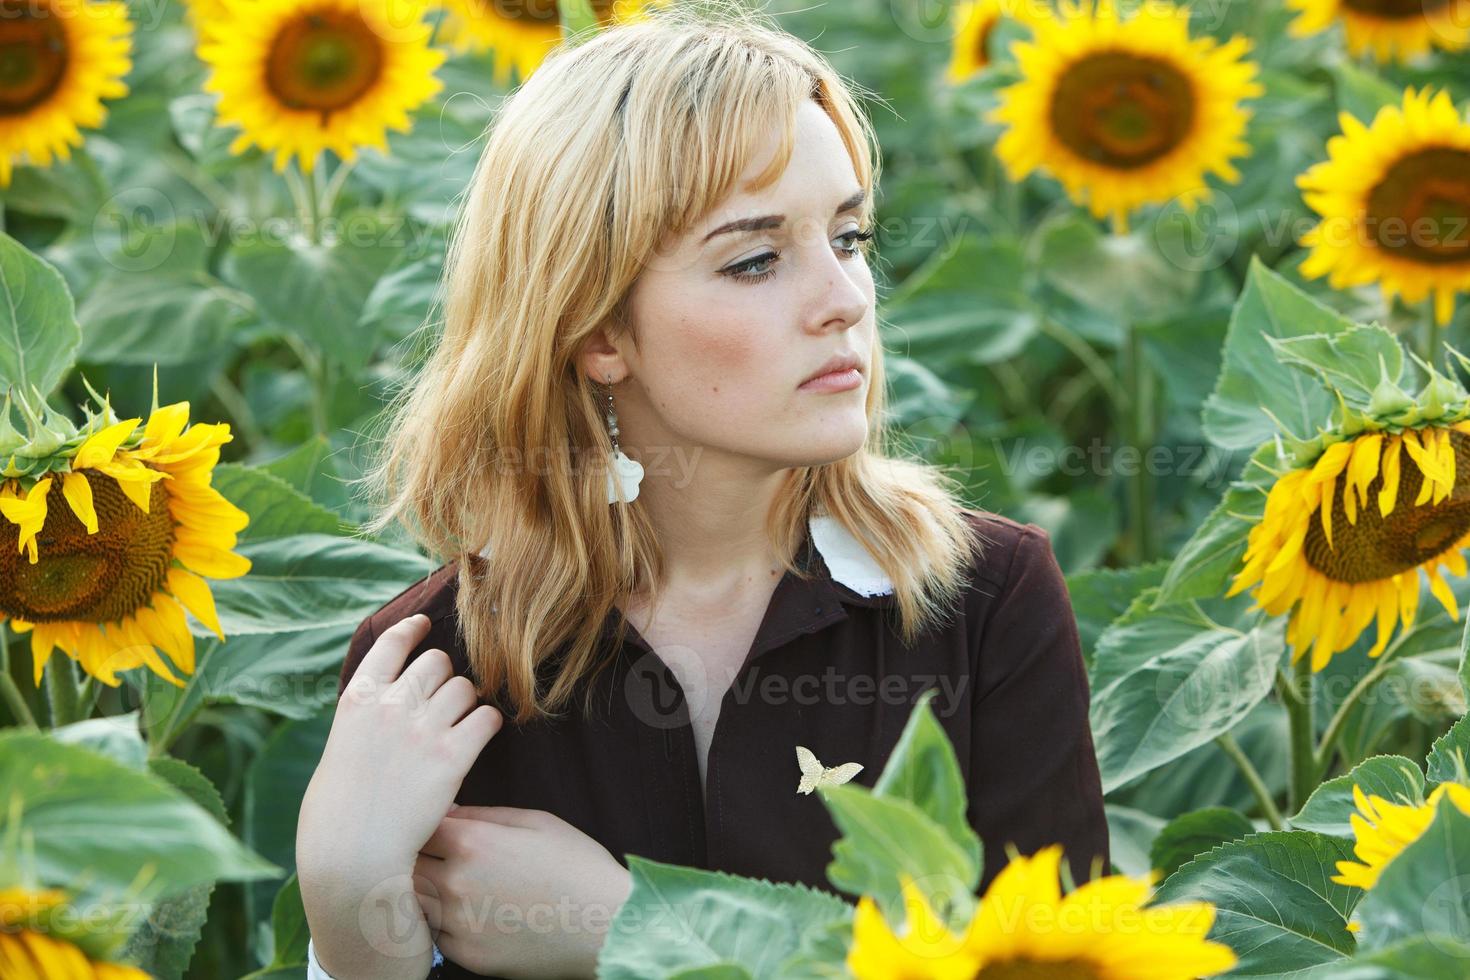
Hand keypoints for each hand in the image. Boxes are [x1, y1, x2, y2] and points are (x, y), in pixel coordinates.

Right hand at [300, 613, 504, 888]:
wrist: (351, 856)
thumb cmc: (335, 818)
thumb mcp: (338, 753)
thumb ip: (362, 724)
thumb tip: (380, 710)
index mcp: (357, 701)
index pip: (390, 645)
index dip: (411, 631)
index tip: (424, 624)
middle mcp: (391, 705)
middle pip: (437, 662)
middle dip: (444, 678)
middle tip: (444, 703)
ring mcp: (422, 728)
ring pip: (465, 688)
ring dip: (467, 703)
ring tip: (459, 727)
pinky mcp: (452, 755)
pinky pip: (487, 718)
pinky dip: (488, 725)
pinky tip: (481, 736)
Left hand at [413, 806, 633, 978]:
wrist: (606, 925)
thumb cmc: (576, 865)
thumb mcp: (537, 821)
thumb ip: (485, 814)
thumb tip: (448, 812)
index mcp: (473, 842)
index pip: (418, 826)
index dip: (421, 823)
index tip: (429, 825)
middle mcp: (456, 882)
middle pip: (407, 864)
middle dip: (414, 856)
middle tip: (429, 854)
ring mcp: (458, 923)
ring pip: (414, 902)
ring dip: (422, 891)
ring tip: (446, 884)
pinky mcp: (467, 955)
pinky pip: (434, 935)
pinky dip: (440, 923)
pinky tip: (465, 914)